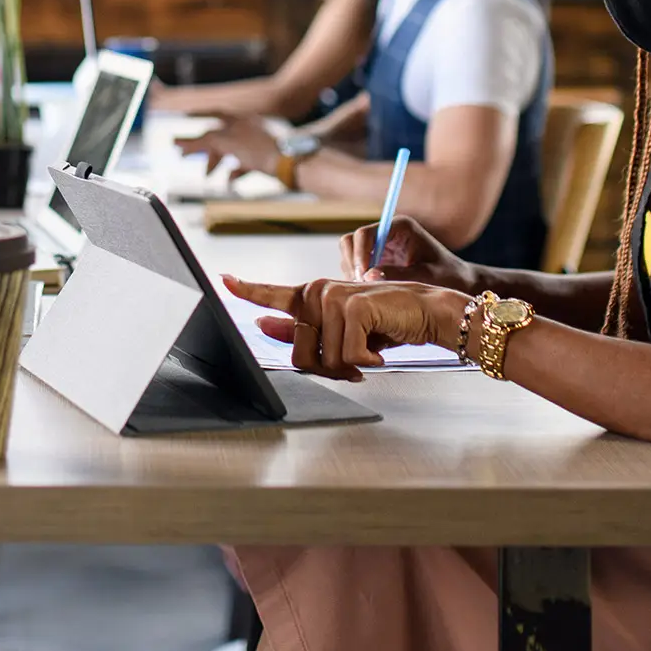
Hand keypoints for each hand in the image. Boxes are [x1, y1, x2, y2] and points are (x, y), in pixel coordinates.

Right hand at [174, 115, 280, 178]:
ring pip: (231, 151)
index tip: (185, 117)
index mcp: (240, 120)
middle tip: (185, 156)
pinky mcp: (266, 158)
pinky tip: (230, 180)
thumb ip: (203, 141)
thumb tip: (182, 141)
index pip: (214, 113)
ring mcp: (258, 143)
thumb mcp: (226, 143)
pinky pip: (245, 164)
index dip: (198, 115)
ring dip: (217, 162)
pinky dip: (234, 171)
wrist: (293, 163)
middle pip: (219, 136)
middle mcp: (249, 128)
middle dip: (202, 147)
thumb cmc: (262, 150)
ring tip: (208, 174)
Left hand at [222, 274, 468, 381]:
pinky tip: (379, 349)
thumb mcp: (341, 332)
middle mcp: (317, 291)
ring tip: (369, 353)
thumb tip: (263, 324)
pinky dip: (366, 361)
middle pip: (299, 354)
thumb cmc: (386, 324)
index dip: (246, 290)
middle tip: (353, 363)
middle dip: (327, 369)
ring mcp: (333, 297)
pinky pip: (347, 356)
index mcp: (312, 295)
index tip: (223, 280)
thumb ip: (303, 330)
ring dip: (350, 367)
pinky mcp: (352, 307)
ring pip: (324, 359)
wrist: (427, 314)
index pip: (271, 293)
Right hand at [340, 216, 480, 288]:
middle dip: (353, 265)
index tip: (363, 277)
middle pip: (351, 242)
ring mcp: (380, 249)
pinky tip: (370, 296)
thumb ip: (399, 275)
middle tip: (361, 288)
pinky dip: (357, 282)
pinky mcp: (377, 263)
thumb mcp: (427, 276)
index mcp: (399, 227)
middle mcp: (386, 234)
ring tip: (368, 294)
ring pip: (350, 256)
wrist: (459, 284)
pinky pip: (356, 269)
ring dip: (353, 274)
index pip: (365, 234)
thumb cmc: (449, 277)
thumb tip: (368, 277)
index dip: (359, 255)